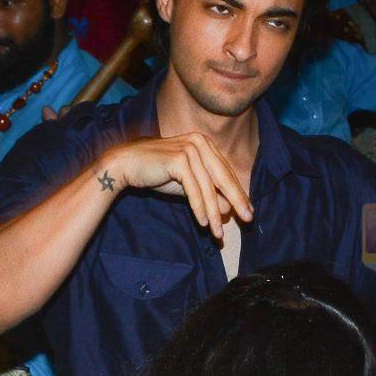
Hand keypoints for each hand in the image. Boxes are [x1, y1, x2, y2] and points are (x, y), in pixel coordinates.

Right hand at [107, 133, 253, 240]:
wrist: (126, 165)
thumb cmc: (156, 173)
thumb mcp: (187, 185)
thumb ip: (208, 194)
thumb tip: (229, 209)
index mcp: (205, 144)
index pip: (226, 172)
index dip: (238, 193)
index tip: (248, 210)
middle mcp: (200, 142)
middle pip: (223, 178)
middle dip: (237, 201)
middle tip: (248, 219)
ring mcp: (190, 148)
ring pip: (209, 187)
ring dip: (215, 212)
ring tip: (219, 232)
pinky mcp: (179, 159)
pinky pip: (194, 189)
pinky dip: (200, 207)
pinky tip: (204, 223)